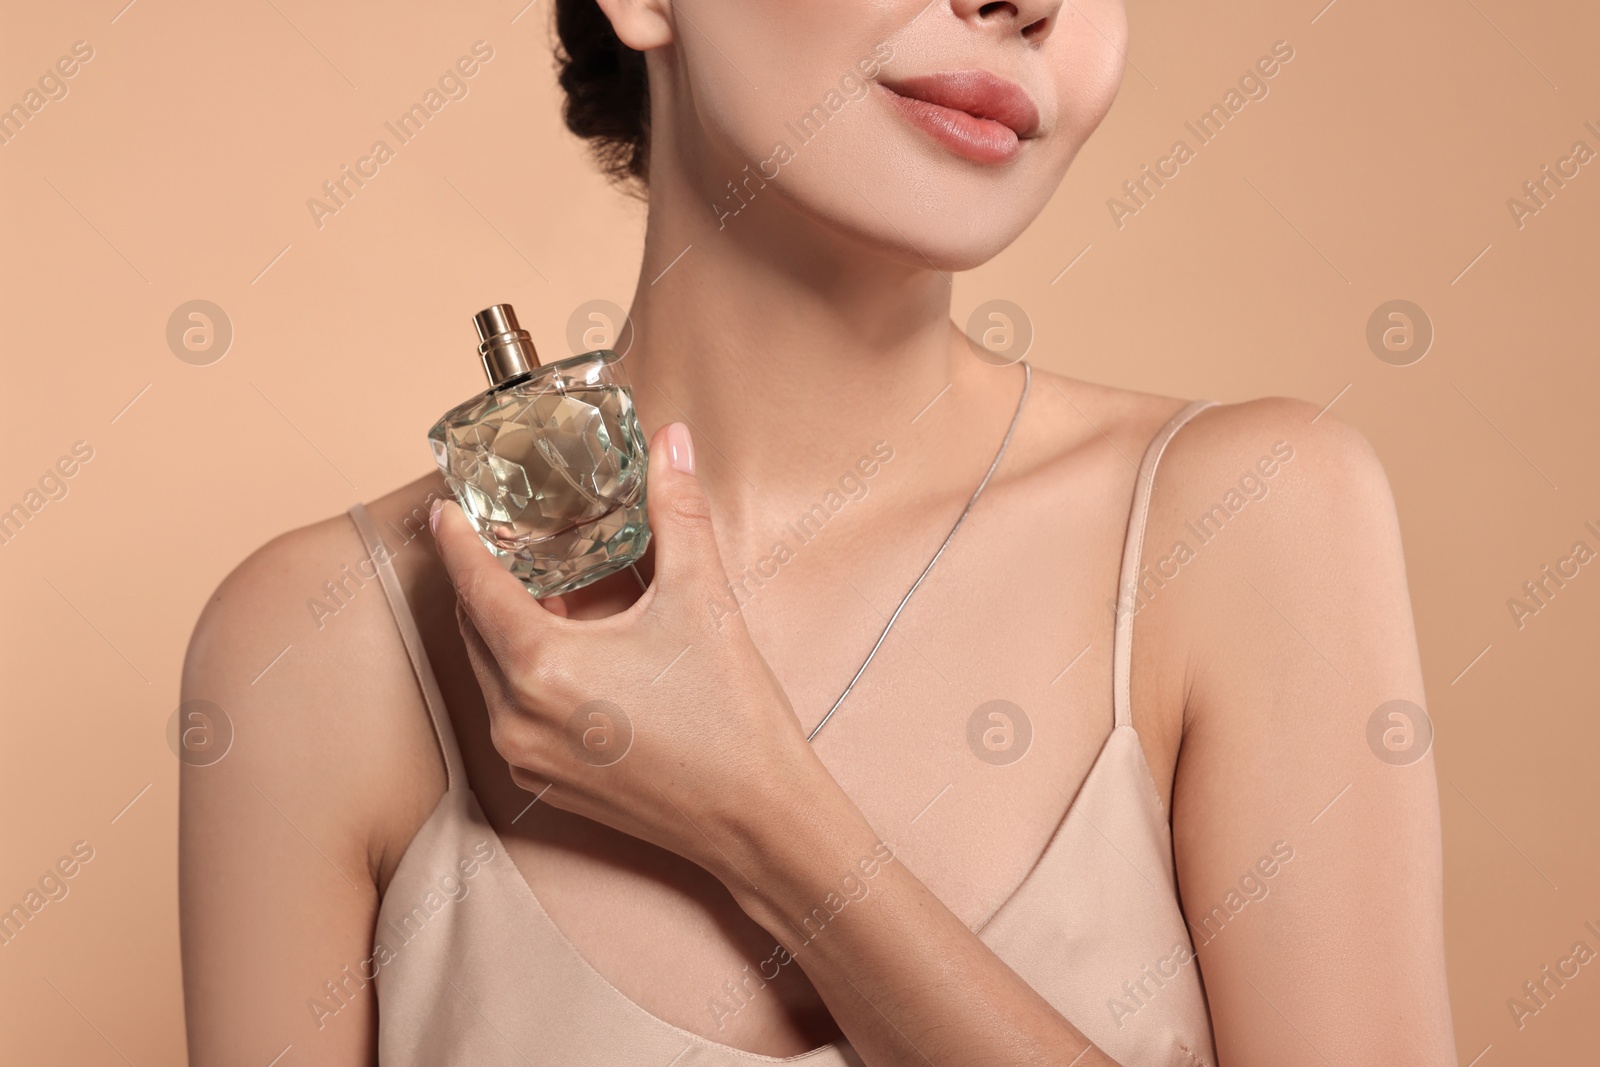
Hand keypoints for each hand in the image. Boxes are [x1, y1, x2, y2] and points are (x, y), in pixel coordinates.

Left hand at [431, 422, 824, 885]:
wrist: (758, 819)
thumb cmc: (730, 715)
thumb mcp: (703, 600)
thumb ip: (677, 512)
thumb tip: (672, 443)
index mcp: (540, 666)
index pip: (474, 586)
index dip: (458, 541)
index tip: (448, 509)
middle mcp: (516, 717)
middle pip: (476, 628)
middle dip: (486, 580)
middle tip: (508, 539)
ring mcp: (527, 758)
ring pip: (493, 672)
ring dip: (510, 628)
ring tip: (554, 590)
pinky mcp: (546, 785)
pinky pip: (515, 712)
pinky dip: (529, 674)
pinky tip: (578, 651)